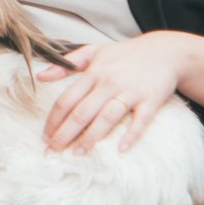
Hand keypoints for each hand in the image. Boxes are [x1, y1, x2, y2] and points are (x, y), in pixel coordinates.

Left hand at [36, 33, 185, 152]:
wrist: (164, 51)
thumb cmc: (125, 54)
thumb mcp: (93, 51)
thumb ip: (66, 64)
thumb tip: (39, 76)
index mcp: (93, 72)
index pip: (67, 100)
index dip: (53, 120)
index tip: (45, 137)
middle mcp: (109, 82)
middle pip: (82, 112)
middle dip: (65, 134)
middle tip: (53, 151)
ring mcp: (130, 92)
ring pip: (107, 118)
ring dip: (91, 138)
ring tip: (78, 153)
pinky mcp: (150, 100)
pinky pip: (140, 121)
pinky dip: (131, 135)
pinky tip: (121, 149)